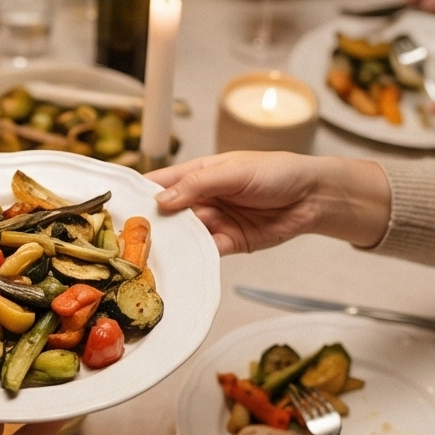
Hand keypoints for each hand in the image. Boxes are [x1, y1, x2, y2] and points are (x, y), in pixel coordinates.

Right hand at [146, 152, 389, 254]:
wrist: (315, 197)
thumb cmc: (278, 172)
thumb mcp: (234, 171)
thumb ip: (197, 185)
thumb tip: (161, 200)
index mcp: (199, 174)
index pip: (161, 183)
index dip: (140, 193)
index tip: (118, 205)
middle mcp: (202, 199)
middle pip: (167, 213)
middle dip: (150, 224)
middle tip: (127, 238)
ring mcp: (214, 222)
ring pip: (183, 235)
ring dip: (170, 243)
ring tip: (150, 253)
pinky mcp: (228, 243)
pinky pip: (204, 251)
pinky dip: (193, 257)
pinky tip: (180, 262)